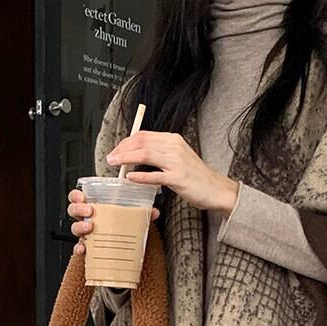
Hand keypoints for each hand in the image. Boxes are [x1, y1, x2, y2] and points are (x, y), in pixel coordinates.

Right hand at [68, 187, 159, 254]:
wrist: (119, 250)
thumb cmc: (119, 229)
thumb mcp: (129, 219)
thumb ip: (140, 214)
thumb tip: (154, 212)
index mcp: (93, 208)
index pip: (78, 197)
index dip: (76, 195)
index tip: (83, 196)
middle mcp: (86, 220)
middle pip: (73, 210)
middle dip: (79, 209)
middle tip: (90, 210)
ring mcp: (85, 234)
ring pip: (74, 228)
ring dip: (80, 226)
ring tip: (91, 228)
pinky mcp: (87, 249)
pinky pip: (78, 249)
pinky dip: (79, 249)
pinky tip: (84, 249)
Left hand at [104, 131, 238, 215]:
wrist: (216, 189)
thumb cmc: (195, 176)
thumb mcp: (177, 158)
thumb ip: (159, 154)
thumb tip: (137, 156)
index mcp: (173, 140)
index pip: (144, 135)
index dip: (126, 142)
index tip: (116, 150)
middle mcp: (174, 147)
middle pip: (142, 143)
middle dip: (122, 149)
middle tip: (110, 158)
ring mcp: (176, 162)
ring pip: (146, 155)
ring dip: (126, 159)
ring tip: (114, 164)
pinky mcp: (178, 178)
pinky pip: (155, 176)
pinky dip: (140, 176)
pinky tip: (129, 178)